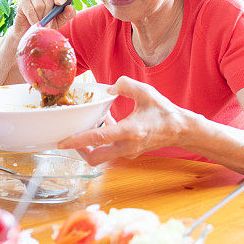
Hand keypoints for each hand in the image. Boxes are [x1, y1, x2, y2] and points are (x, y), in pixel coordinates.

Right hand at [13, 0, 75, 35]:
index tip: (59, 3)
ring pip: (39, 5)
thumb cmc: (47, 25)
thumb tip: (69, 7)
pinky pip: (30, 9)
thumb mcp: (59, 21)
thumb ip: (67, 15)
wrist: (31, 32)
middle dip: (49, 13)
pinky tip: (33, 23)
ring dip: (40, 18)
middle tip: (47, 23)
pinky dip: (33, 19)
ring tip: (39, 23)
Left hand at [58, 77, 190, 164]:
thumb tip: (109, 88)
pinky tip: (107, 123)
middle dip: (79, 150)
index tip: (62, 143)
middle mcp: (127, 146)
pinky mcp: (130, 153)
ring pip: (101, 156)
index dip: (77, 141)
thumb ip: (125, 85)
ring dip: (92, 144)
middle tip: (71, 137)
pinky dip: (104, 140)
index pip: (98, 139)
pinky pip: (111, 150)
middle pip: (95, 158)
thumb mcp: (146, 92)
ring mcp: (129, 153)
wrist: (181, 129)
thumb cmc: (164, 112)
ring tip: (91, 125)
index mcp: (130, 131)